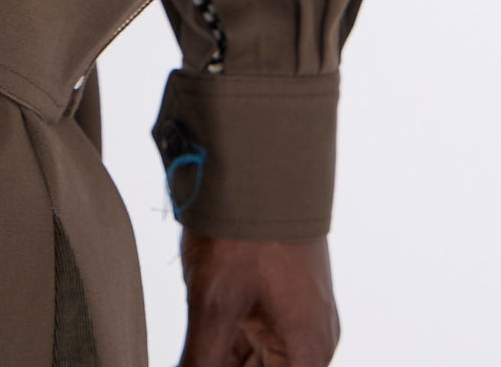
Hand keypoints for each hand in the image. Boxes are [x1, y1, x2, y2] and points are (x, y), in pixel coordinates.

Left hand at [178, 233, 339, 365]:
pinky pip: (249, 337)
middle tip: (191, 357)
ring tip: (191, 350)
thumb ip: (200, 363)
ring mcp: (294, 315)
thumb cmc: (246, 228)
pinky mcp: (275, 295)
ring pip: (251, 360)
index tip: (198, 364)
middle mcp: (309, 340)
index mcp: (307, 353)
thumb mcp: (213, 304)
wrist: (259, 155)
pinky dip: (221, 348)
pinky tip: (195, 346)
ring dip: (219, 359)